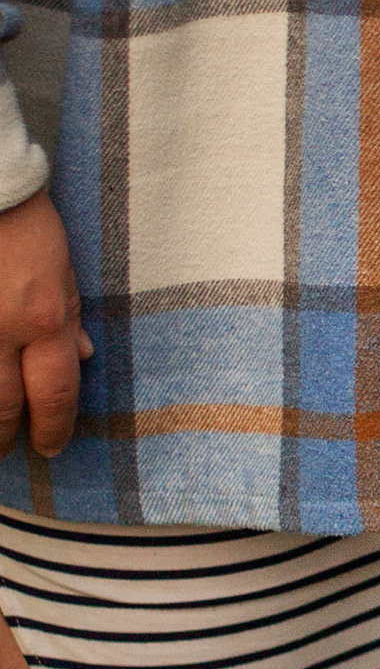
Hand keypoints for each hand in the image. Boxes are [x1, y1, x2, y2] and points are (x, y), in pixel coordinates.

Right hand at [0, 192, 88, 457]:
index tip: (51, 446)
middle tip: (9, 449)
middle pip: (2, 408)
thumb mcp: (62, 265)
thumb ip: (70, 314)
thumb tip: (83, 357)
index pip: (53, 394)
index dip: (53, 428)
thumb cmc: (24, 219)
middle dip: (7, 436)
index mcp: (42, 318)